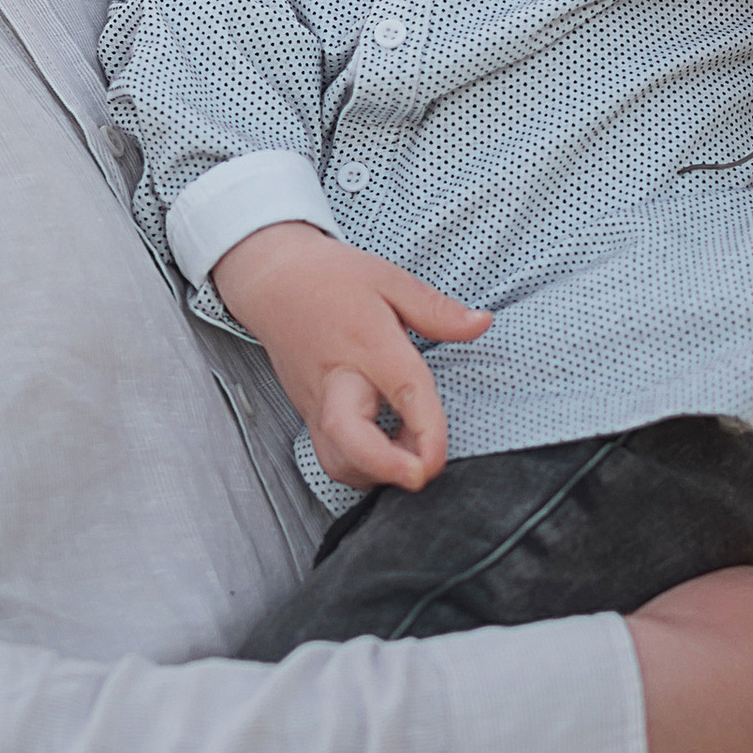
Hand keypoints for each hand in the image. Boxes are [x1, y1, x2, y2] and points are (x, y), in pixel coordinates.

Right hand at [210, 222, 489, 490]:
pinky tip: (392, 455)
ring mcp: (317, 403)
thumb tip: (482, 323)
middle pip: (348, 438)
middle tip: (421, 475)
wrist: (271, 281)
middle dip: (385, 467)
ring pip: (337, 459)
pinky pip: (334, 456)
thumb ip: (436, 310)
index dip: (425, 429)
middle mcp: (337, 380)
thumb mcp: (389, 279)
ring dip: (376, 474)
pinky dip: (363, 469)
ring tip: (414, 462)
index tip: (438, 460)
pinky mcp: (309, 416)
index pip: (402, 389)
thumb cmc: (330, 278)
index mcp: (367, 341)